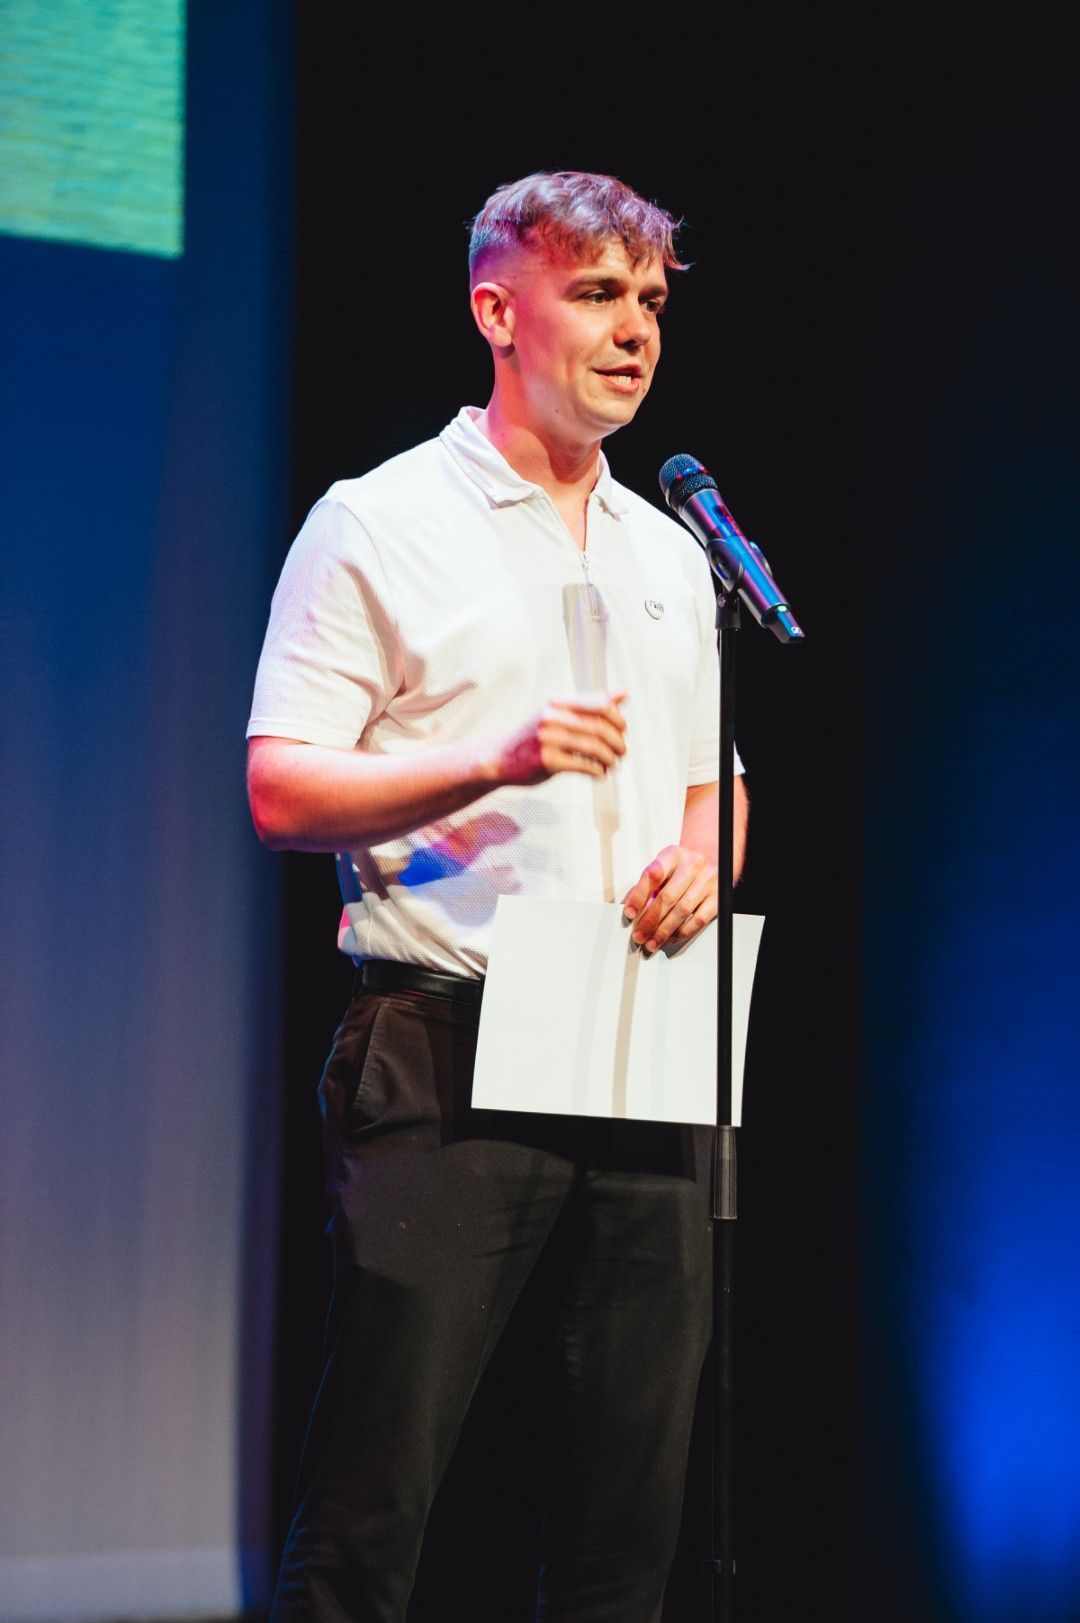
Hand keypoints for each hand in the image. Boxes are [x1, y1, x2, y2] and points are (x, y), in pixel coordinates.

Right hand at [495, 691, 627, 785]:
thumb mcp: (559, 714)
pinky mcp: (547, 761)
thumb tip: (623, 693)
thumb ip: (591, 704)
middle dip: (617, 743)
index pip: (601, 705)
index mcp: (559, 703)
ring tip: (612, 764)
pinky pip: (583, 765)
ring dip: (610, 759)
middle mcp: (553, 717)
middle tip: (622, 753)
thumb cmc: (535, 736)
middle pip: (600, 728)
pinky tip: (599, 773)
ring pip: (594, 747)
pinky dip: (597, 771)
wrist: (500, 758)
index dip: (619, 720)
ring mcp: (548, 739)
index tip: (622, 732)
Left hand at [622, 844, 717, 953]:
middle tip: (639, 935)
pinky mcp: (719, 896)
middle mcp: (693, 864)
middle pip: (668, 897)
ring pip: (682, 911)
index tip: (630, 914)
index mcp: (674, 854)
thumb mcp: (665, 866)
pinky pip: (698, 919)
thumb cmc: (682, 866)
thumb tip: (634, 912)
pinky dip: (682, 932)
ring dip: (664, 931)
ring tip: (652, 942)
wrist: (711, 857)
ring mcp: (708, 880)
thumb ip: (650, 885)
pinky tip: (671, 937)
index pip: (653, 875)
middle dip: (650, 921)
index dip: (639, 896)